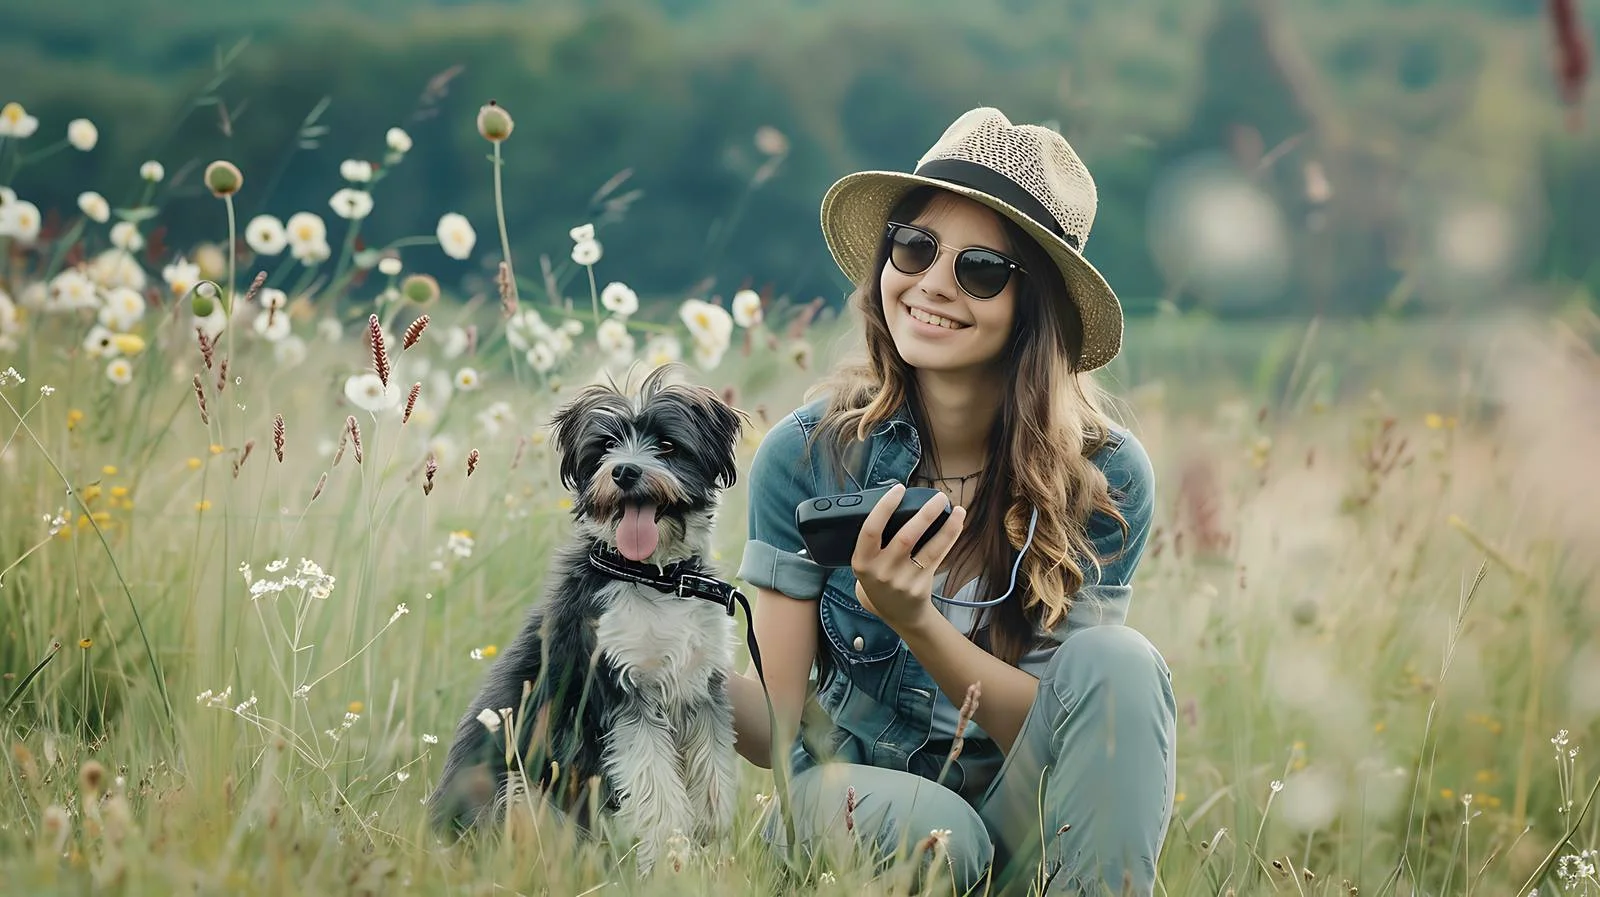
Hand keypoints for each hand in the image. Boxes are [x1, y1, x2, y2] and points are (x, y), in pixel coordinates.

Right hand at [850, 483, 966, 633]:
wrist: (898, 615)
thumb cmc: (881, 582)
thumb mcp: (866, 566)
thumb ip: (875, 543)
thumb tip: (896, 505)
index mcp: (862, 561)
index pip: (871, 529)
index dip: (885, 507)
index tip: (899, 489)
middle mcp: (881, 572)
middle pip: (905, 537)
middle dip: (925, 513)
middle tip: (938, 496)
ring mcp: (902, 580)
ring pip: (927, 548)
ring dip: (944, 526)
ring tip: (956, 508)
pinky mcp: (920, 586)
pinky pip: (937, 557)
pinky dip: (949, 537)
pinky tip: (957, 523)